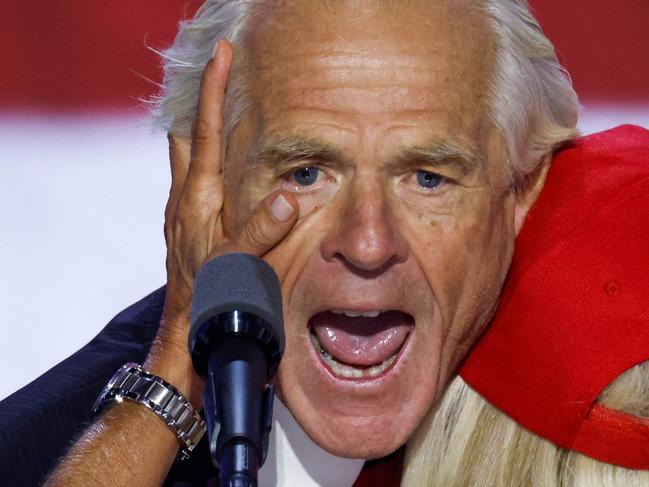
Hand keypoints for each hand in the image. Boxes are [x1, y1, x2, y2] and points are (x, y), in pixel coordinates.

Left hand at [146, 40, 298, 403]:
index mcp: (199, 197)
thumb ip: (260, 231)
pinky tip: (225, 168)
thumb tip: (287, 197)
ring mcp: (184, 210)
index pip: (207, 131)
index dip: (215, 90)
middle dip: (203, 105)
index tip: (223, 55)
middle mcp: (187, 197)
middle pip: (190, 135)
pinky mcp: (188, 224)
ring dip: (202, 131)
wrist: (188, 329)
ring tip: (224, 113)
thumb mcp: (239, 266)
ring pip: (188, 156)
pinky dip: (206, 160)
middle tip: (223, 79)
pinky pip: (194, 178)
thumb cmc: (212, 298)